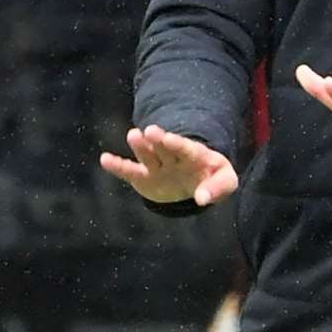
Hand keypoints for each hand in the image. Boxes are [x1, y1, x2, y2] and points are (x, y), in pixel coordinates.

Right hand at [101, 125, 236, 205]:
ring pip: (148, 155)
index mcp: (195, 155)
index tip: (169, 138)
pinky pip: (130, 171)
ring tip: (132, 135)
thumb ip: (217, 189)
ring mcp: (158, 166)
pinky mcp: (144, 177)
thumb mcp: (225, 182)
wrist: (197, 180)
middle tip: (149, 131)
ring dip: (140, 147)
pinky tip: (105, 159)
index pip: (185, 148)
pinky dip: (117, 166)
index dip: (176, 143)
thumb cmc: (213, 178)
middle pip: (164, 148)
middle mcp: (173, 157)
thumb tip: (202, 200)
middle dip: (157, 141)